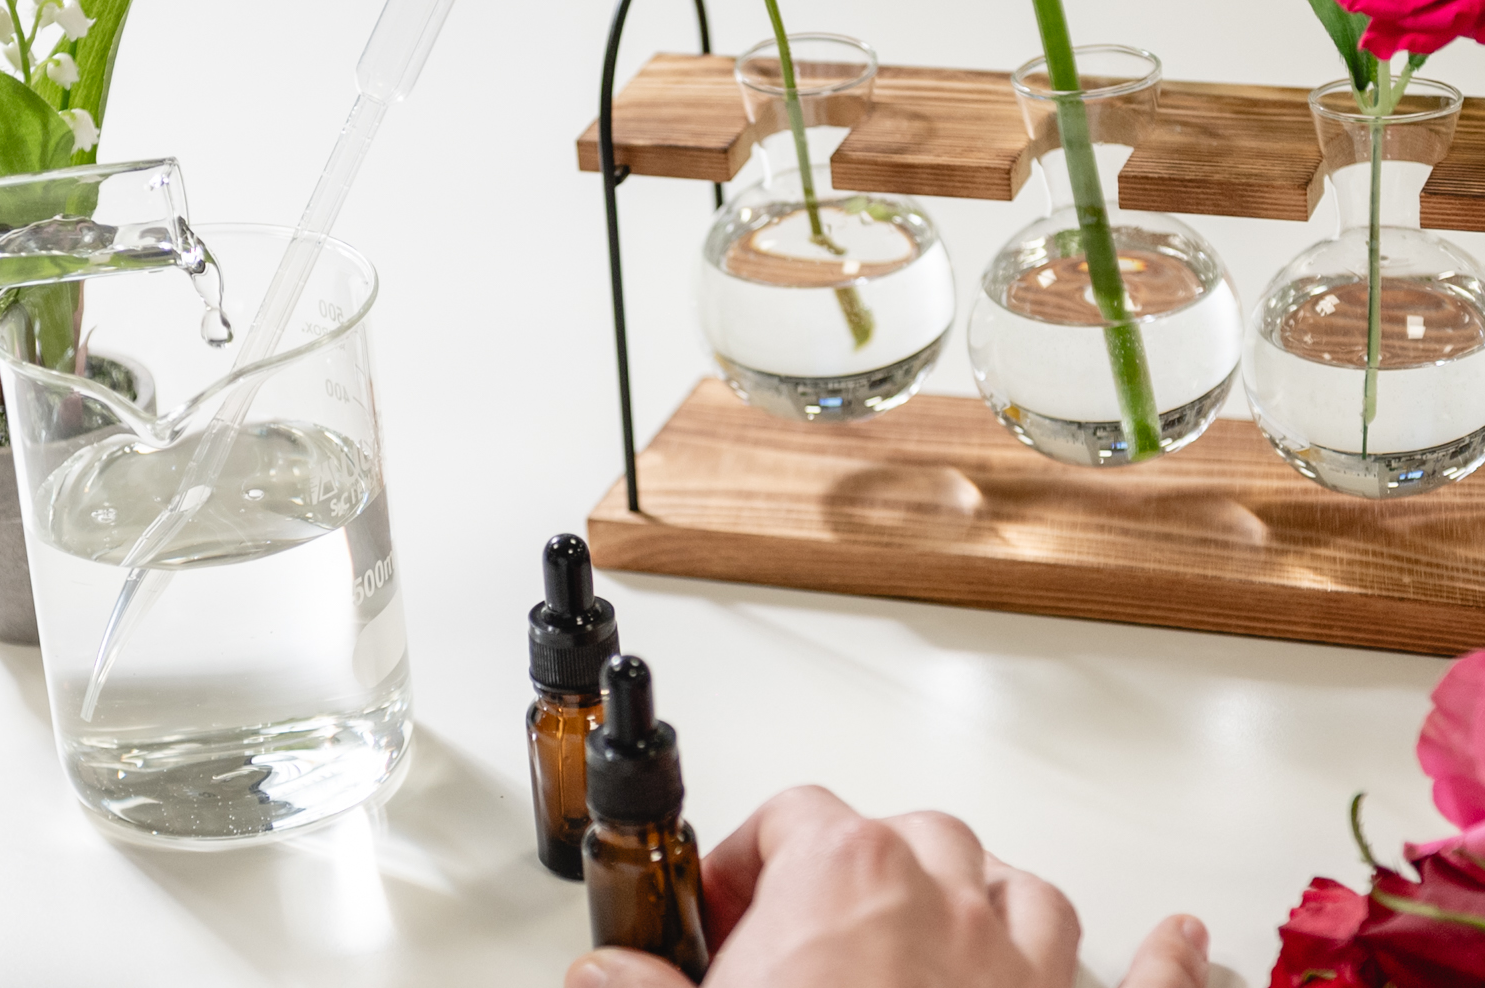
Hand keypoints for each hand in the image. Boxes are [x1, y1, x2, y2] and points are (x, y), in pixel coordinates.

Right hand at [565, 786, 1207, 987]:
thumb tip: (599, 976)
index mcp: (844, 880)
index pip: (794, 816)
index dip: (751, 855)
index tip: (723, 906)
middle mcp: (947, 902)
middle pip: (909, 836)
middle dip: (860, 868)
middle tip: (810, 928)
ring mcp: (1028, 968)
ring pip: (1020, 890)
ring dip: (983, 898)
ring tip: (943, 924)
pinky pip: (1153, 982)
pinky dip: (1170, 962)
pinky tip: (1187, 942)